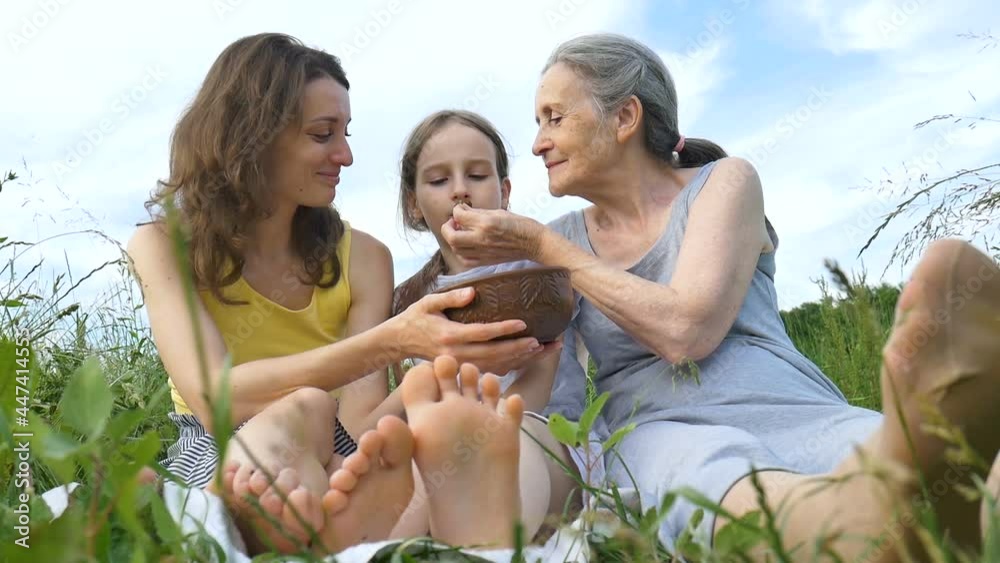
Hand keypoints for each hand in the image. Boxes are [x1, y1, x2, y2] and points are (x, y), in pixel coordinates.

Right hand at [394, 286, 548, 370]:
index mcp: (449, 335)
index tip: (524, 324)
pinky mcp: (462, 369)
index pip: (482, 333)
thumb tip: (473, 292)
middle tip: (542, 342)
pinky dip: (510, 366)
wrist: (399, 342)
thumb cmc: (416, 318)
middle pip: (494, 354)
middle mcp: (456, 354)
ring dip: (520, 360)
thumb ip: (451, 297)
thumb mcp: (428, 302)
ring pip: (496, 366)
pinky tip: (527, 359)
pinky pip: (490, 371)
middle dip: (520, 349)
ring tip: (543, 351)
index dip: (504, 330)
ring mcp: (460, 365)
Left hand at [441, 204, 544, 267]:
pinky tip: (466, 245)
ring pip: (456, 249)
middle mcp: (482, 239)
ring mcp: (483, 252)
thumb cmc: (520, 225)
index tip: (460, 210)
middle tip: (453, 223)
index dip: (457, 211)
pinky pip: (464, 260)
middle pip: (452, 237)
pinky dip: (460, 252)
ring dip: (453, 239)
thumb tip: (462, 211)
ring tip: (459, 233)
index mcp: (486, 223)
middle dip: (447, 227)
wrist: (534, 243)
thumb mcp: (499, 212)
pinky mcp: (486, 262)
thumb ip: (478, 212)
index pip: (459, 216)